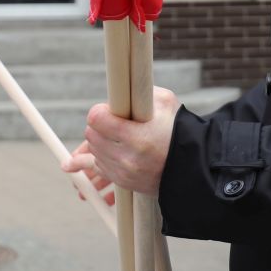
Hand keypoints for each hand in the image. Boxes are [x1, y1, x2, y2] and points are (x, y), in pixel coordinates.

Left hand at [61, 86, 180, 195]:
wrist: (193, 166)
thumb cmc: (179, 131)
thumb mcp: (166, 103)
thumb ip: (140, 92)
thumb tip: (120, 88)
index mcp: (137, 138)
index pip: (97, 120)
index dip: (99, 112)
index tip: (106, 110)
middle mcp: (127, 159)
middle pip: (92, 136)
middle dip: (98, 126)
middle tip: (109, 121)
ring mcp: (123, 173)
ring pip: (93, 152)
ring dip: (97, 142)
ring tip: (106, 135)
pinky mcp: (123, 182)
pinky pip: (97, 169)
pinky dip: (93, 160)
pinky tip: (77, 162)